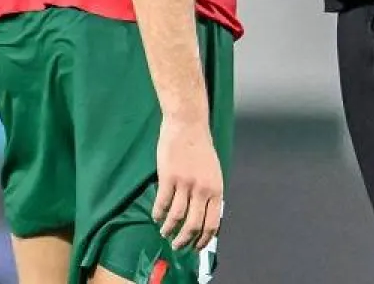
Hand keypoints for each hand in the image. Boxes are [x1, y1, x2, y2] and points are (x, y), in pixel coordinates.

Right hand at [152, 116, 223, 250]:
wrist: (188, 125)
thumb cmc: (201, 148)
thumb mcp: (214, 173)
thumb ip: (211, 194)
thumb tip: (206, 218)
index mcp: (216, 190)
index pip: (212, 224)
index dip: (203, 240)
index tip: (195, 247)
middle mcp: (202, 189)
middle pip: (193, 225)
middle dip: (184, 240)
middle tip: (177, 245)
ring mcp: (185, 183)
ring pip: (176, 217)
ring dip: (169, 229)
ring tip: (165, 232)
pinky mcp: (168, 177)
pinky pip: (162, 203)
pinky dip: (158, 214)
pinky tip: (156, 216)